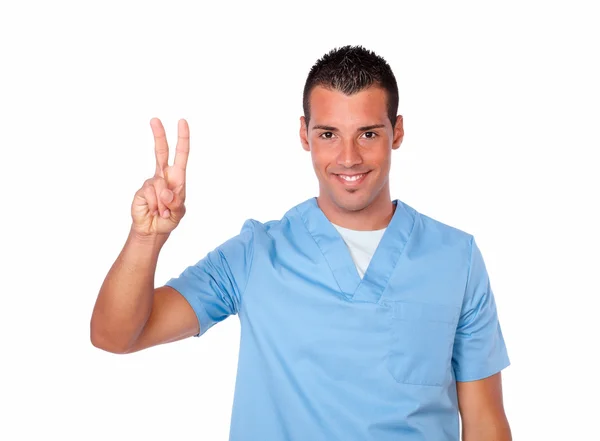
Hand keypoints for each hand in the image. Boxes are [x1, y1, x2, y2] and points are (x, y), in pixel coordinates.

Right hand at [131, 118, 189, 236]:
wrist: (153, 230)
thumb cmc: (169, 219)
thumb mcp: (179, 213)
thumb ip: (176, 203)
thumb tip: (166, 192)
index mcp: (177, 177)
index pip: (181, 154)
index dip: (182, 138)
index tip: (182, 122)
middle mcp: (163, 176)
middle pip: (160, 151)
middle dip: (158, 135)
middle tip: (154, 119)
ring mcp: (151, 182)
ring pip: (159, 186)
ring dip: (163, 203)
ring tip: (163, 211)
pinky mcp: (141, 190)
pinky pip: (150, 194)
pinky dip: (155, 205)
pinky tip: (154, 210)